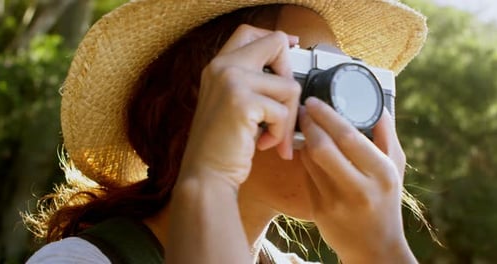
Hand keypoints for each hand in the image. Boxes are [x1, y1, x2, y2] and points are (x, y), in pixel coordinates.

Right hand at [178, 24, 300, 187]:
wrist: (205, 174)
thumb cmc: (220, 145)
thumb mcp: (231, 104)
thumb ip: (251, 83)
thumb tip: (286, 74)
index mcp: (218, 66)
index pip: (250, 32)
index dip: (276, 38)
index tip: (291, 46)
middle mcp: (222, 67)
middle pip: (276, 44)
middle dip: (290, 75)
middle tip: (283, 104)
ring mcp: (231, 81)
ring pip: (289, 86)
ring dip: (287, 118)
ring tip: (270, 136)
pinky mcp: (241, 102)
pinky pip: (283, 112)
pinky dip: (280, 133)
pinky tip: (264, 144)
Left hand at [299, 97, 414, 262]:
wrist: (374, 247)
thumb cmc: (386, 202)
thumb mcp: (396, 169)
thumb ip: (387, 138)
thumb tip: (379, 108)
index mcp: (382, 174)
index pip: (348, 137)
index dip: (326, 116)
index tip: (314, 101)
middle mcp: (359, 188)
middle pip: (322, 148)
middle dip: (309, 123)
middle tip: (303, 109)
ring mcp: (336, 202)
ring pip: (309, 160)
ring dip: (304, 139)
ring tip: (306, 125)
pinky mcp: (319, 211)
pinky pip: (306, 175)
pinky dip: (305, 158)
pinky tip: (308, 150)